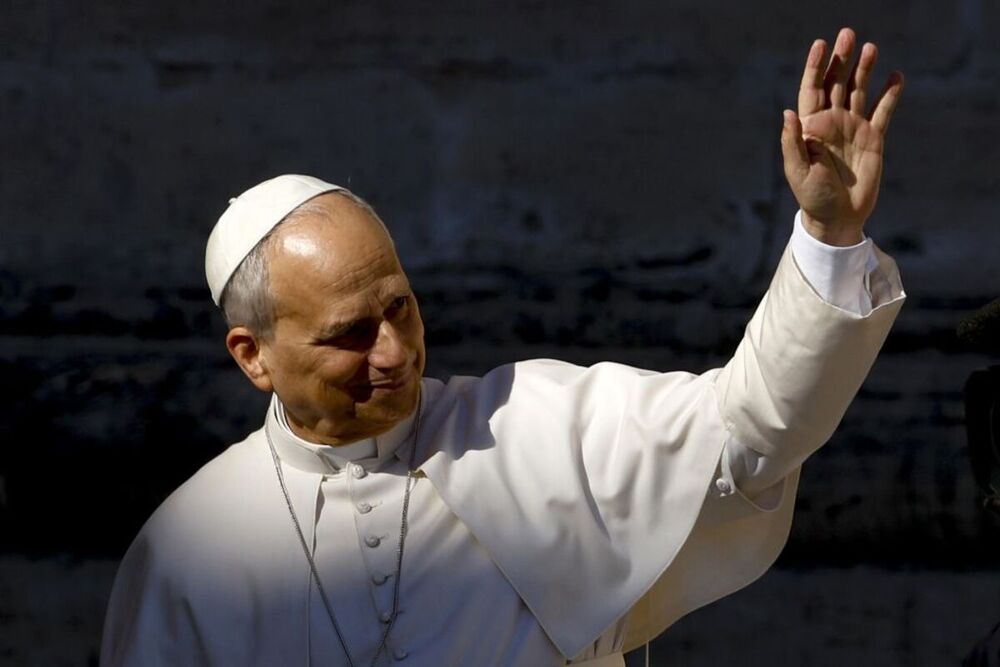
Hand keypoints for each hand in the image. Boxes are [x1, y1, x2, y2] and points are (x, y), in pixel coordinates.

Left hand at [781, 27, 903, 245]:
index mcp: (810, 128)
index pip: (811, 90)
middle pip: (836, 84)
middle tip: (848, 34)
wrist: (838, 217)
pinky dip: (890, 95)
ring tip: (871, 48)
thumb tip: (788, 113)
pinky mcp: (873, 139)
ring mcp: (853, 129)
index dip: (815, 67)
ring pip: (859, 91)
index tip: (820, 45)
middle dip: (841, 59)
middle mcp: (831, 123)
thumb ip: (792, 142)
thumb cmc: (812, 196)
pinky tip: (896, 77)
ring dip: (864, 70)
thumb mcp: (798, 170)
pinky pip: (883, 112)